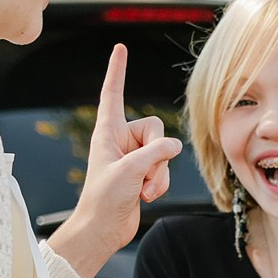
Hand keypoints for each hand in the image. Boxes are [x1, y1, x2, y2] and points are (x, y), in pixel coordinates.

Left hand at [54, 44, 182, 277]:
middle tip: (142, 175)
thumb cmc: (103, 199)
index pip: (112, 93)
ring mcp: (133, 156)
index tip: (120, 48)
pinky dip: (159, 184)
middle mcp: (121, 140)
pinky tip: (144, 196)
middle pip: (156, 129)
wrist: (102, 229)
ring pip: (164, 152)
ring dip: (158, 174)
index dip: (117, 70)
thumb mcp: (130, 171)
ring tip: (141, 190)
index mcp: (107, 131)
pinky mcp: (143, 173)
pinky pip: (164, 169)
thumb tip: (175, 146)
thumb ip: (155, 152)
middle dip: (156, 154)